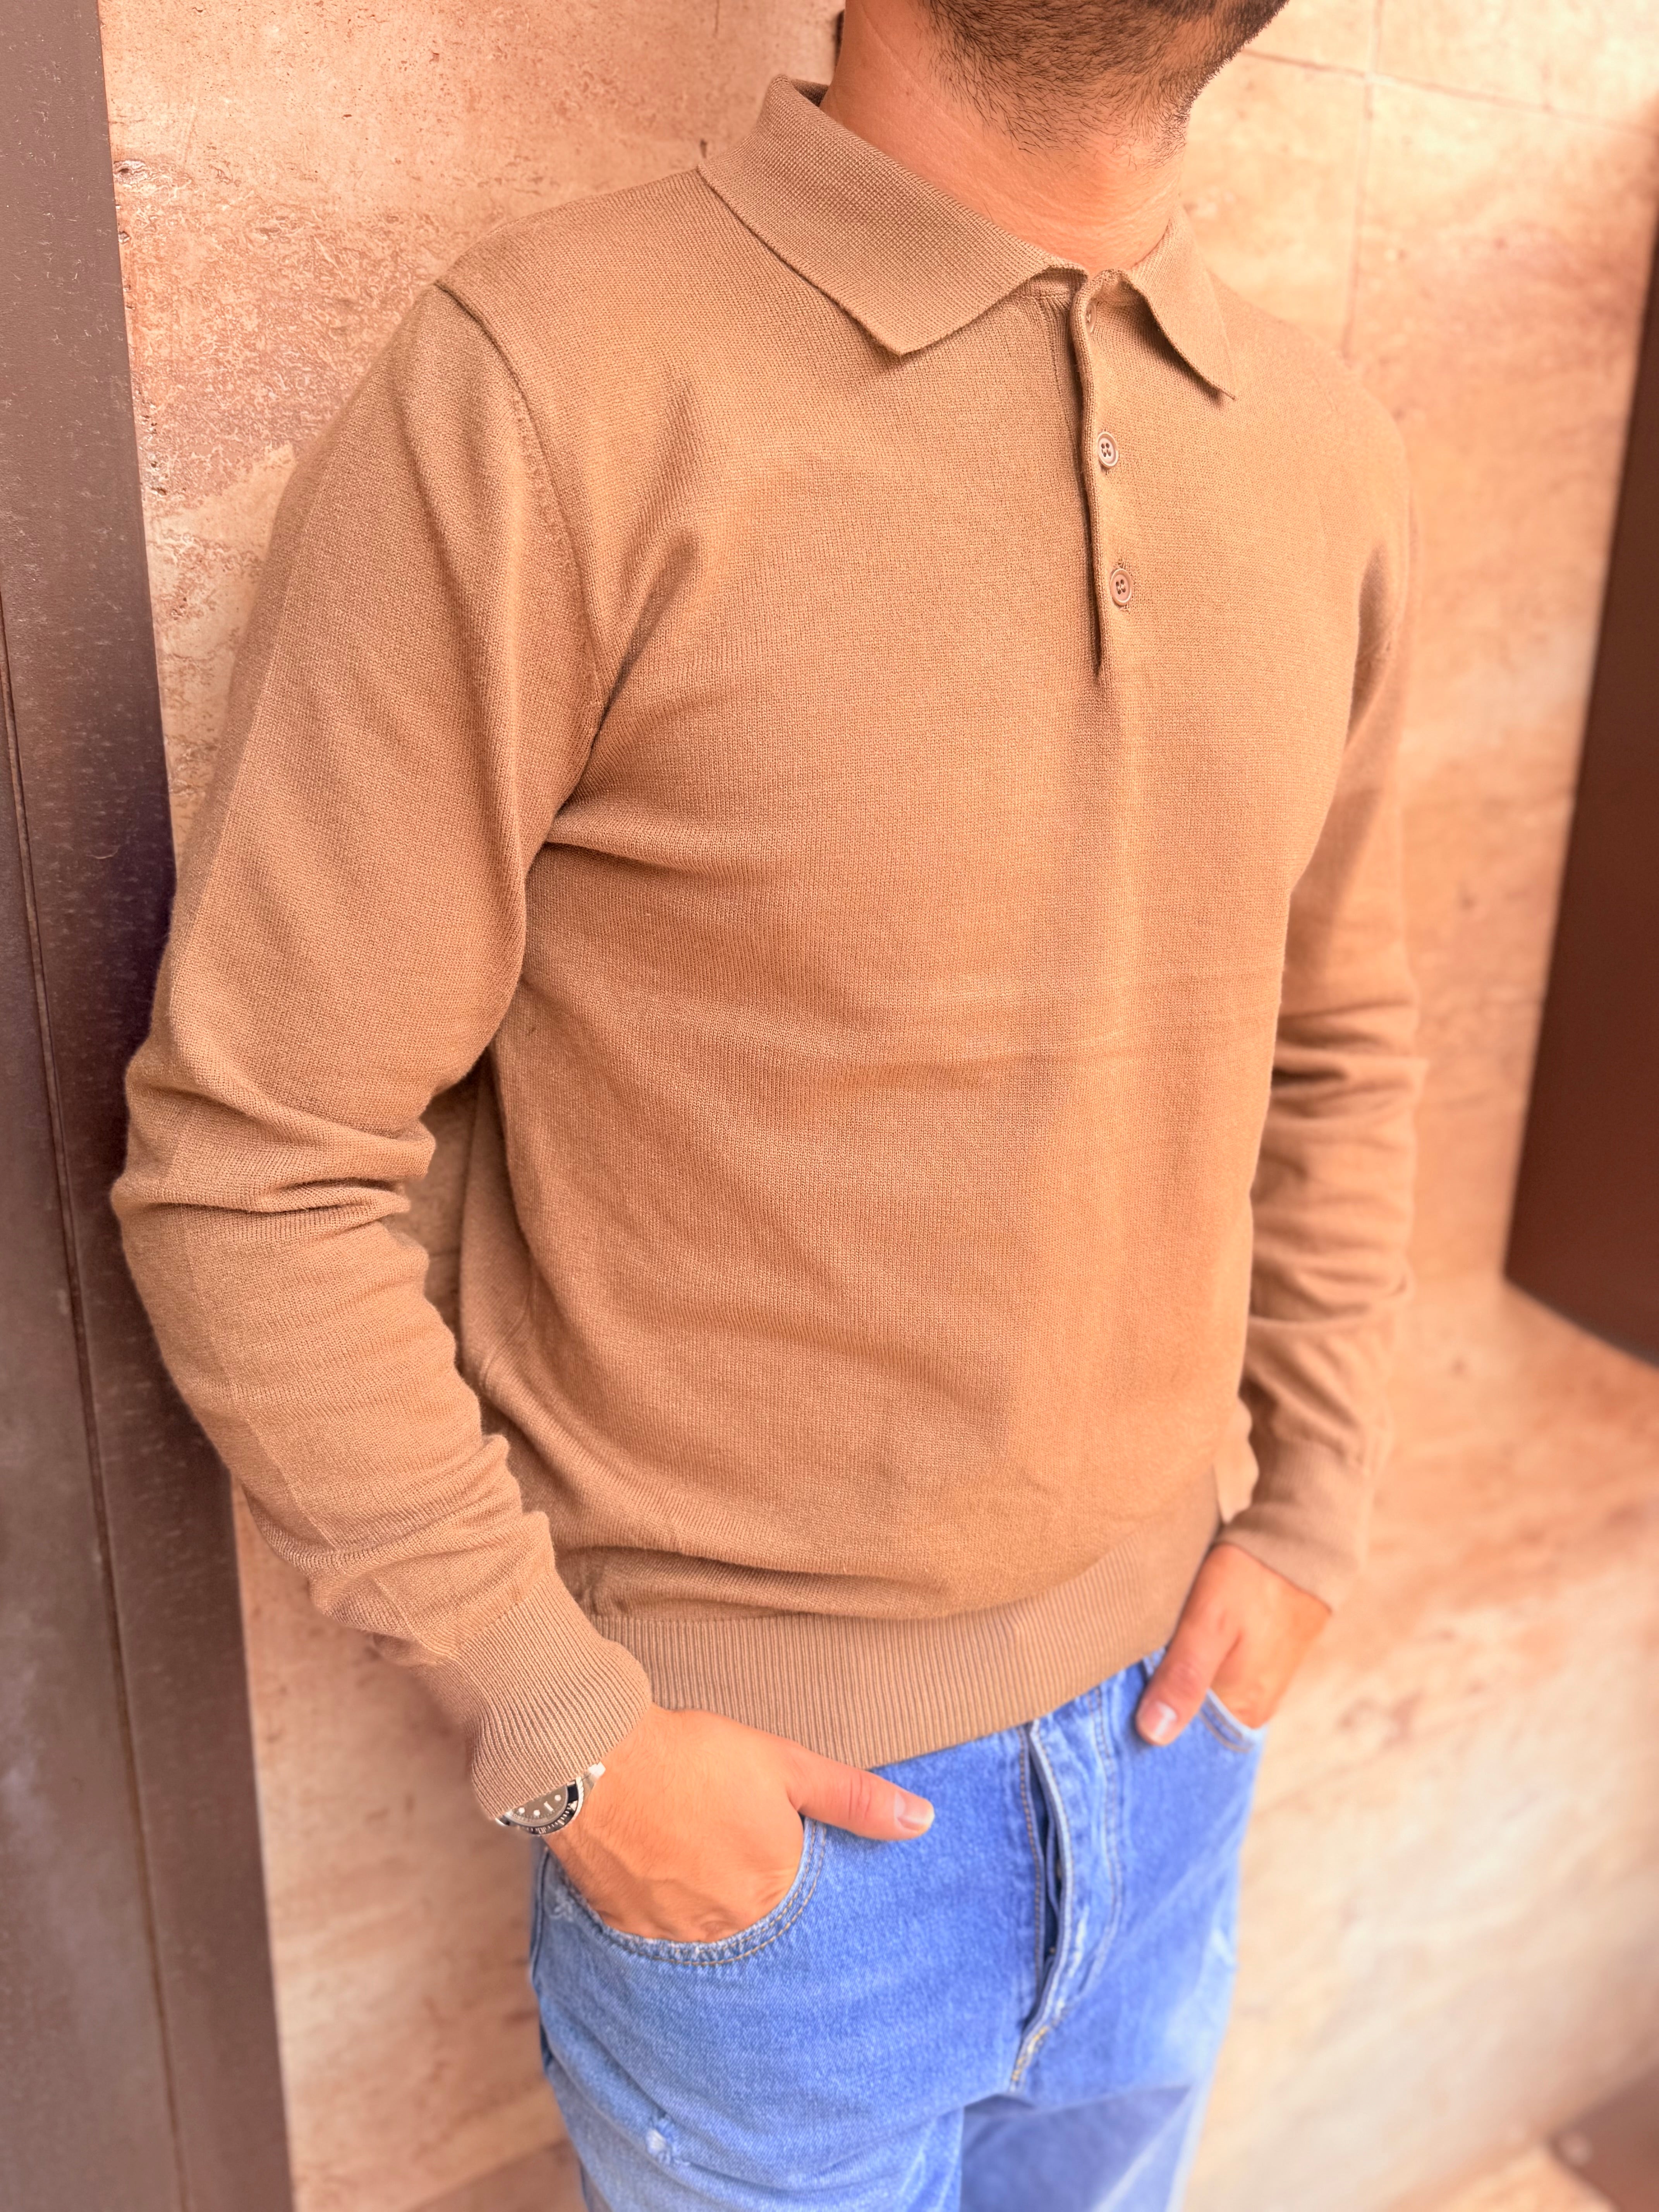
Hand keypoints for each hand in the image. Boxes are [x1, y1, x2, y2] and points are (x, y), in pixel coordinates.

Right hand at [547, 1705, 933, 1941]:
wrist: (594, 1759)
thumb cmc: (695, 1757)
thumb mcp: (786, 1765)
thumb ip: (855, 1798)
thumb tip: (923, 1822)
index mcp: (773, 1891)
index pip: (810, 1913)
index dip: (804, 1884)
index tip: (792, 1863)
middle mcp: (728, 1928)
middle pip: (760, 1927)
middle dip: (759, 1898)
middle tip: (739, 1856)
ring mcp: (674, 1935)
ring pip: (712, 1934)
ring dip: (715, 1906)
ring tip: (703, 1862)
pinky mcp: (627, 1928)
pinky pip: (662, 1936)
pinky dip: (671, 1910)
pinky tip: (666, 1874)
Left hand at [1135, 1542, 1328, 1743]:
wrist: (1300, 1539)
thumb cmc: (1251, 1579)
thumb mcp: (1210, 1623)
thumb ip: (1184, 1677)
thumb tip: (1153, 1734)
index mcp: (1242, 1708)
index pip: (1181, 1739)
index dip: (1145, 1725)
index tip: (1114, 1710)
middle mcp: (1252, 1707)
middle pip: (1190, 1719)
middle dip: (1154, 1705)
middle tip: (1117, 1683)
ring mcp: (1256, 1683)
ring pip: (1198, 1696)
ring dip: (1170, 1683)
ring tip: (1136, 1665)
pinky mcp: (1254, 1660)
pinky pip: (1212, 1676)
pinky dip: (1187, 1667)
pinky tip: (1169, 1650)